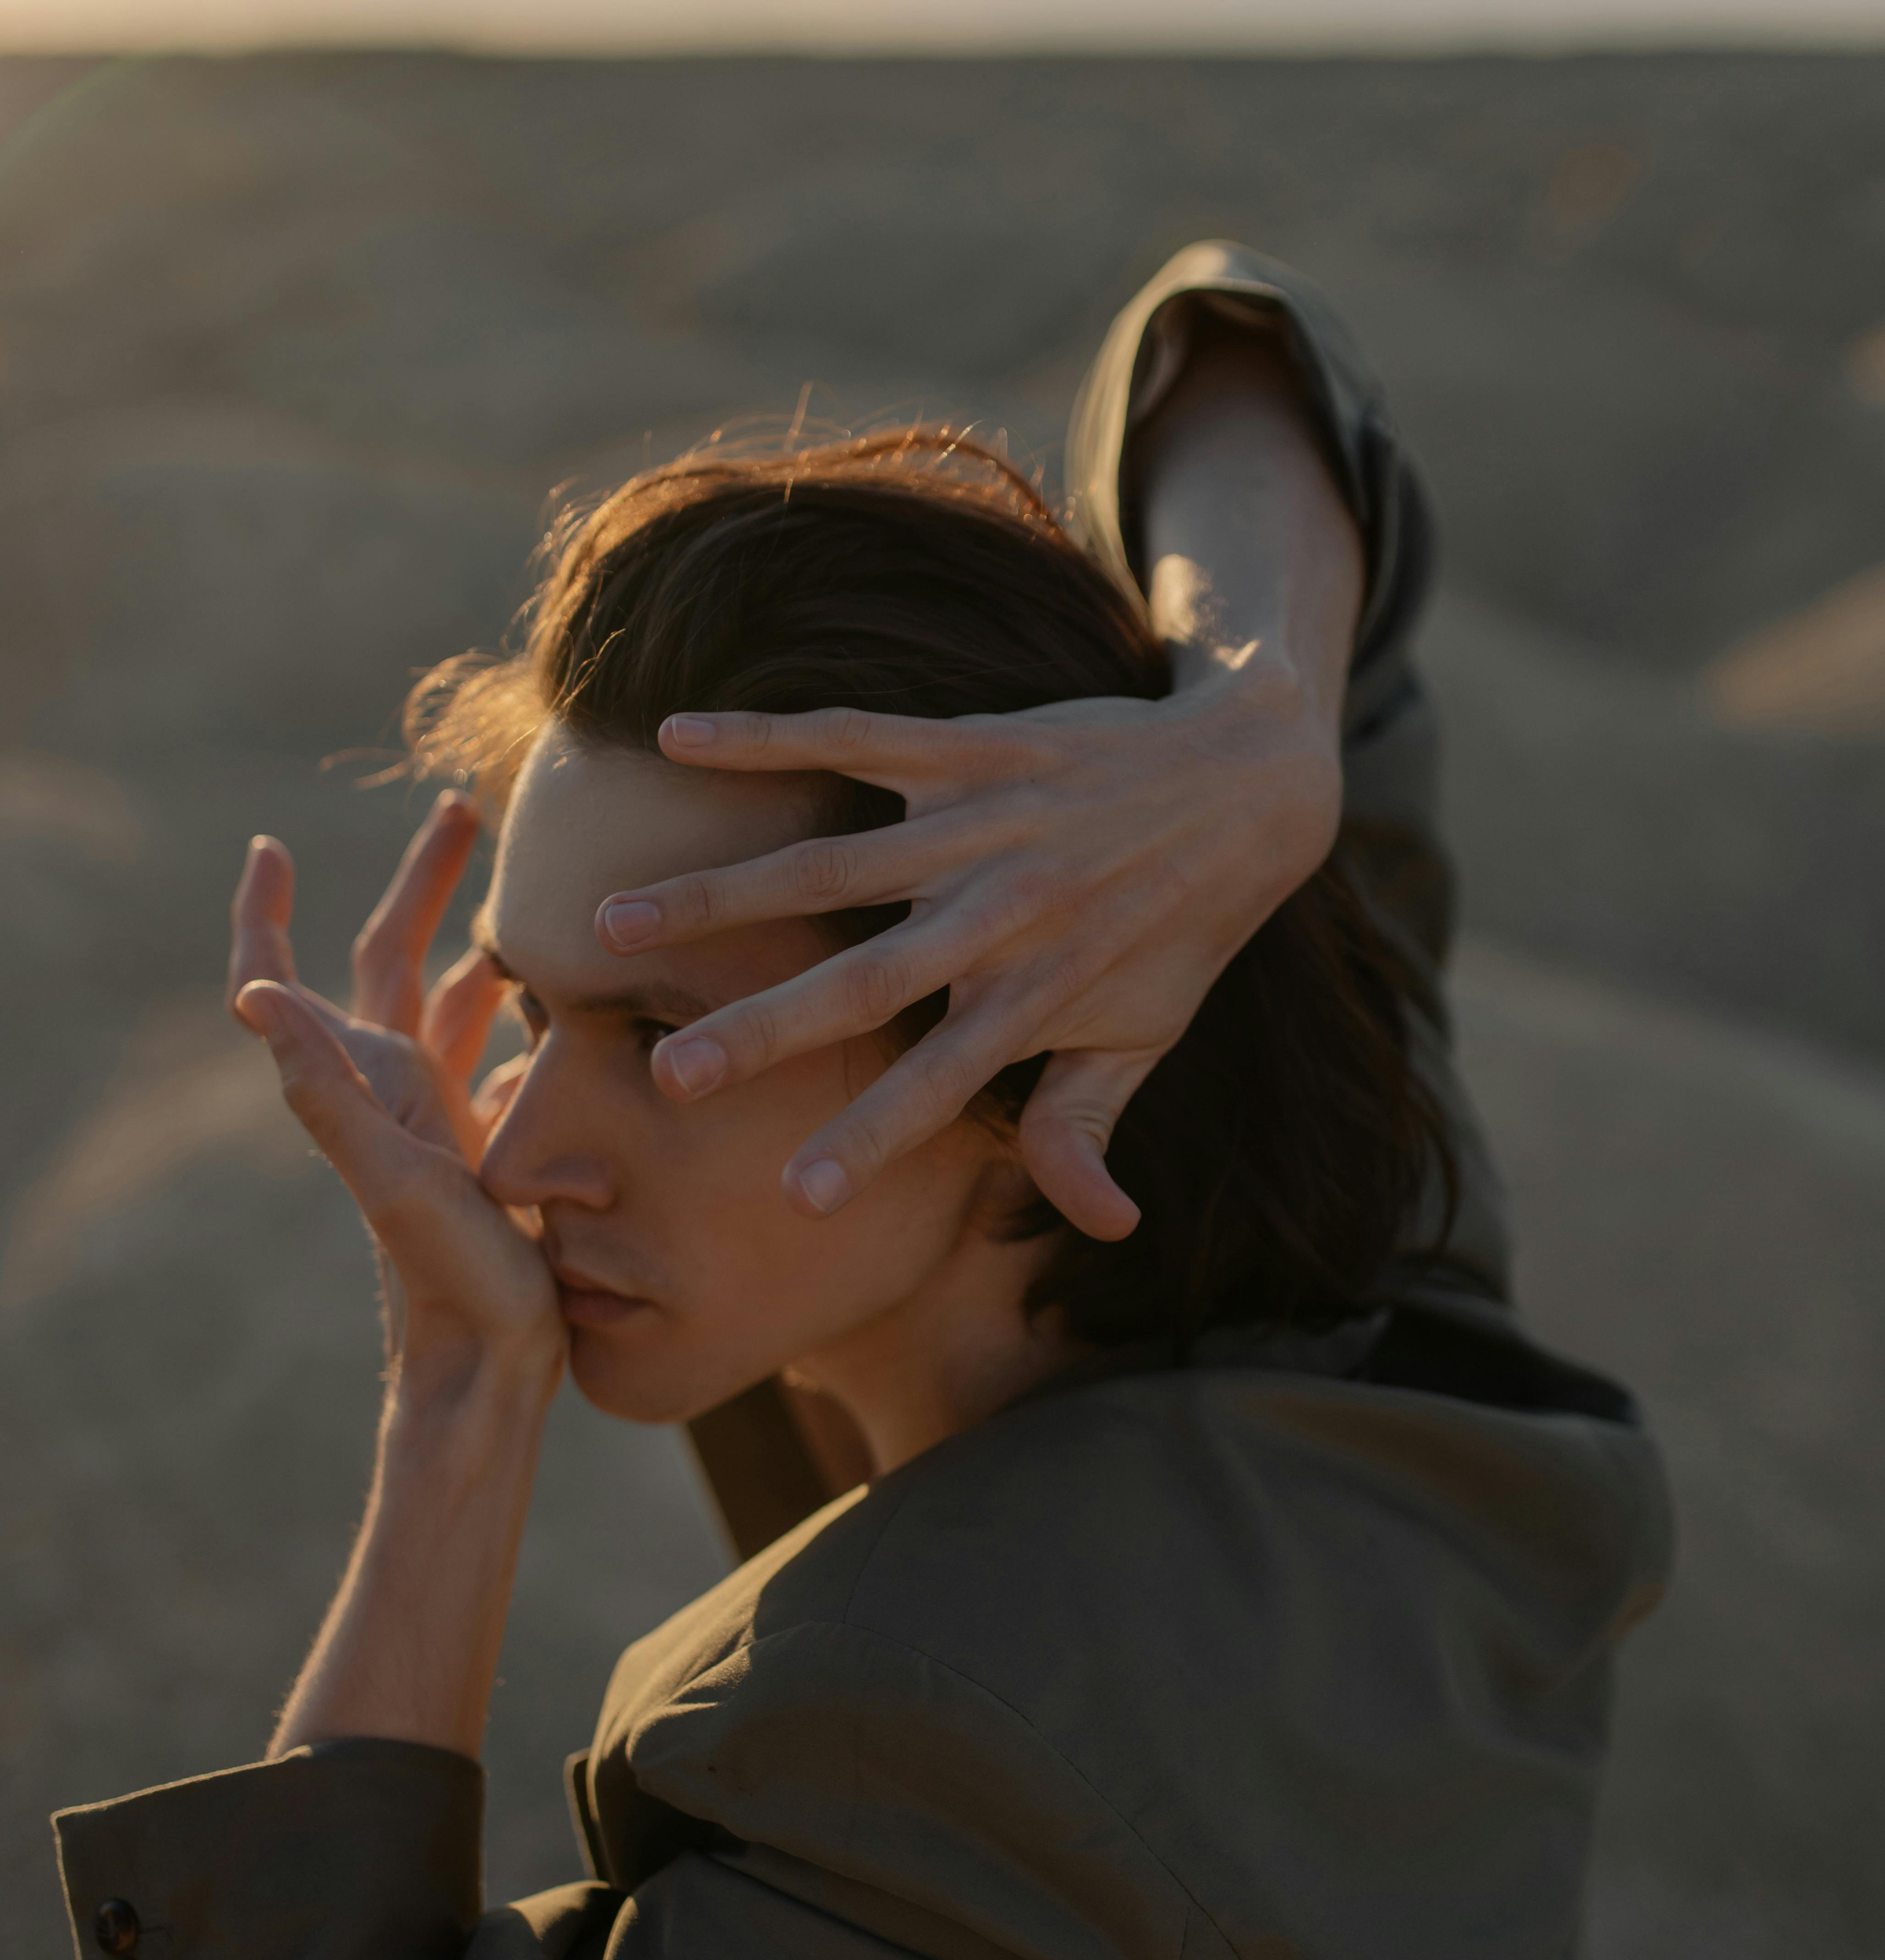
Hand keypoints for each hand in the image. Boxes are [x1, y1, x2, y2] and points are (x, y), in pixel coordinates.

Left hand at [227, 797, 560, 1377]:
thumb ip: (324, 1091)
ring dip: (471, 939)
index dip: (263, 916)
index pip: (286, 981)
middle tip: (462, 811)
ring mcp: (441, 1117)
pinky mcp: (486, 1144)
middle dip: (422, 885)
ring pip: (449, 1003)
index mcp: (366, 1084)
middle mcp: (394, 1090)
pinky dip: (514, 1012)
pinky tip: (553, 995)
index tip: (270, 847)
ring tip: (519, 887)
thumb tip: (253, 995)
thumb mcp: (388, 1177)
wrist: (487, 1360)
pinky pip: (495, 1055)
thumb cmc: (445, 1277)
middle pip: (392, 962)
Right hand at [593, 659, 1340, 1239]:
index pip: (942, 1089)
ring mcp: (981, 824)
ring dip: (718, 893)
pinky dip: (763, 734)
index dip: (874, 1142)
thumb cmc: (1185, 926)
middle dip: (763, 1031)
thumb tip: (1103, 1225)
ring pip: (829, 863)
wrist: (1250, 780)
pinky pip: (854, 734)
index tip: (800, 1199)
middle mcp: (1000, 915)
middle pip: (863, 981)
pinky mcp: (972, 745)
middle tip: (668, 1074)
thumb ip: (1092, 1123)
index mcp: (1034, 997)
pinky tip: (675, 734)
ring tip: (614, 923)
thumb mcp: (1150, 1036)